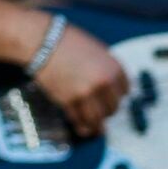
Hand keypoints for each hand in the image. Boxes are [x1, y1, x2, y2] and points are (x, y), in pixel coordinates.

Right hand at [31, 24, 129, 138]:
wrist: (42, 41)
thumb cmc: (67, 40)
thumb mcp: (97, 49)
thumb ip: (107, 67)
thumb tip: (112, 84)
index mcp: (113, 68)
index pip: (125, 92)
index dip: (117, 96)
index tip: (111, 99)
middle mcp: (103, 82)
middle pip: (113, 108)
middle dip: (106, 110)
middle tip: (101, 110)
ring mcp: (86, 93)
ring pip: (98, 119)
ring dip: (96, 125)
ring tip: (94, 127)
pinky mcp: (69, 101)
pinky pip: (79, 120)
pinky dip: (81, 126)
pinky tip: (82, 126)